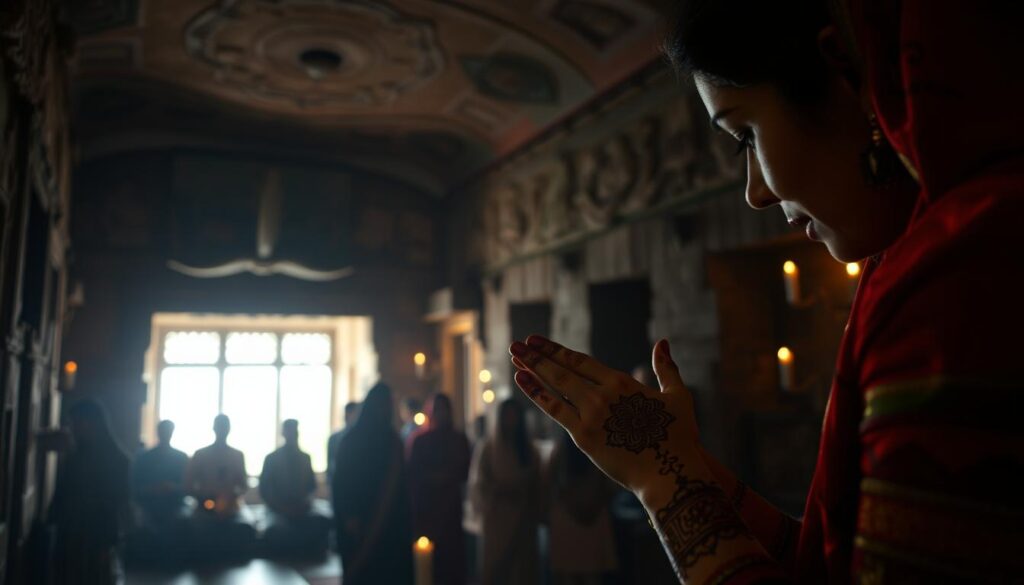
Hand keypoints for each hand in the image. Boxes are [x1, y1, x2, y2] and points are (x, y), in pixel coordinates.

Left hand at [510, 336, 699, 496]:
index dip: (556, 350)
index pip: (580, 361)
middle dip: (537, 355)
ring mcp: (590, 415)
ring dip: (532, 370)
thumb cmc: (679, 437)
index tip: (537, 340)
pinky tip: (521, 381)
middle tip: (517, 344)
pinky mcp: (584, 437)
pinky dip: (536, 394)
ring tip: (514, 357)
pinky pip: (554, 411)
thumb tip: (663, 343)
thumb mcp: (678, 397)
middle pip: (562, 370)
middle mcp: (602, 395)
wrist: (670, 473)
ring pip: (555, 387)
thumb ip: (667, 369)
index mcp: (621, 383)